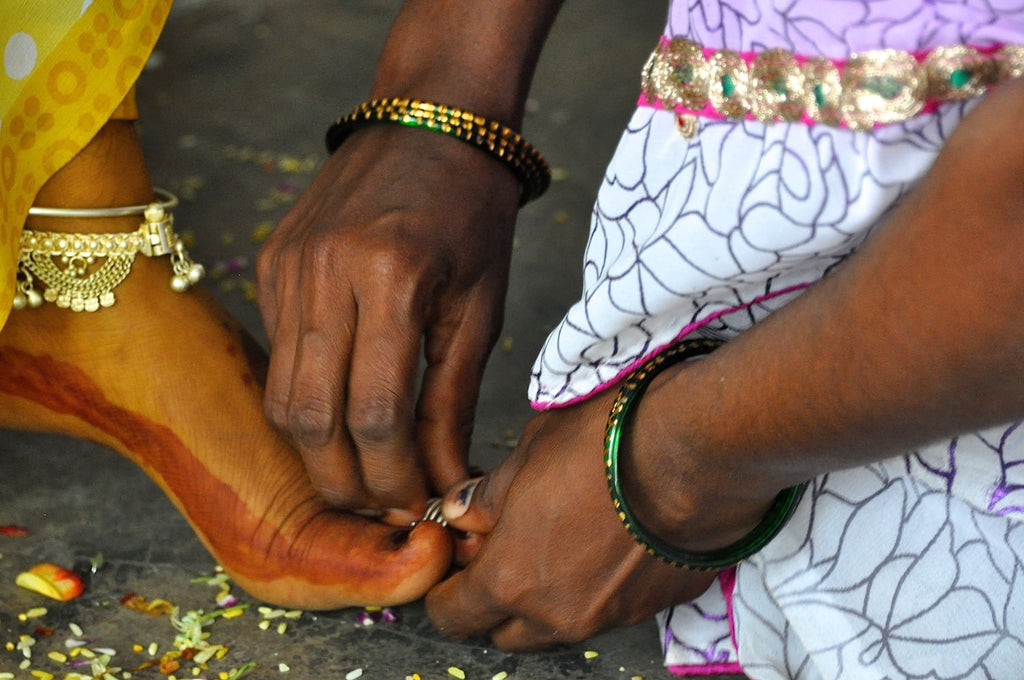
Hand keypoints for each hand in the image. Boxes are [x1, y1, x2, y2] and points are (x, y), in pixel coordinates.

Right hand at [256, 125, 519, 519]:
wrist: (431, 124)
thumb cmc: (472, 216)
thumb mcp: (480, 308)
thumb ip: (452, 400)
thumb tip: (441, 481)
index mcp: (391, 276)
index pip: (375, 414)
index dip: (394, 476)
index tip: (418, 504)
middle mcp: (324, 271)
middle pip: (312, 419)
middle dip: (347, 482)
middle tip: (384, 505)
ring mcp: (286, 265)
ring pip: (282, 396)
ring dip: (319, 452)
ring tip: (363, 473)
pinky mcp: (271, 262)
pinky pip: (279, 355)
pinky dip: (307, 399)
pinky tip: (343, 411)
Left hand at [424, 388, 719, 650]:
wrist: (699, 451)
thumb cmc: (608, 443)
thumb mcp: (528, 453)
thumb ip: (488, 496)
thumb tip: (463, 512)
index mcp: (513, 579)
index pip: (454, 615)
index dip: (445, 592)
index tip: (453, 569)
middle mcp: (560, 613)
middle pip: (506, 634)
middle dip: (495, 603)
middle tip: (505, 553)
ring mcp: (613, 615)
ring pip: (561, 626)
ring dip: (549, 599)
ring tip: (562, 543)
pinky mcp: (657, 606)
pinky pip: (612, 609)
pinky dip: (600, 588)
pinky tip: (610, 543)